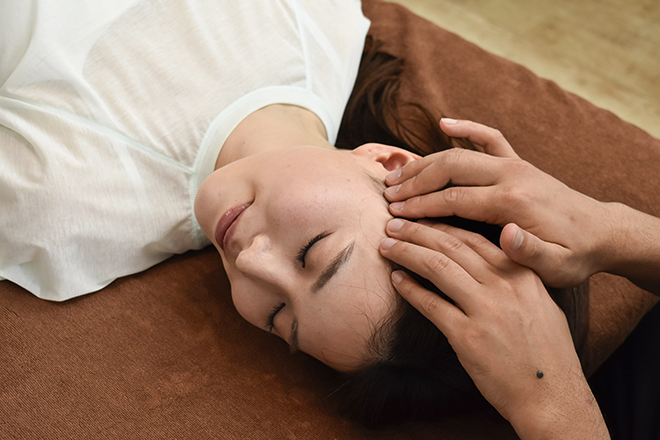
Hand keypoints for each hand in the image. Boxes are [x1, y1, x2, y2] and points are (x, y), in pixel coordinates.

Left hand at [379, 219, 608, 438]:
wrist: (551, 396)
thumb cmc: (547, 352)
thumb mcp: (541, 303)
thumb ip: (515, 278)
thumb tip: (484, 263)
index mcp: (522, 274)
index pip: (473, 238)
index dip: (441, 226)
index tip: (421, 220)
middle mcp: (503, 286)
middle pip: (451, 247)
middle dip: (417, 232)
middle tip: (393, 225)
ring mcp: (485, 310)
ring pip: (437, 267)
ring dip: (407, 253)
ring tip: (387, 247)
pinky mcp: (467, 336)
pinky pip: (431, 304)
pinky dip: (410, 289)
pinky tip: (397, 279)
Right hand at [384, 119, 613, 287]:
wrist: (602, 232)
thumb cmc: (575, 255)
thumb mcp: (558, 267)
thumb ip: (530, 253)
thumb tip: (507, 234)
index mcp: (512, 201)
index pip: (453, 198)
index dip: (420, 206)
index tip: (394, 215)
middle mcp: (510, 175)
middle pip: (449, 169)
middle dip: (415, 182)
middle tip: (388, 196)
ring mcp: (514, 164)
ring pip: (459, 154)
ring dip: (425, 163)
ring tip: (397, 176)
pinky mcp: (518, 162)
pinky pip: (488, 136)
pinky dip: (466, 127)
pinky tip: (445, 122)